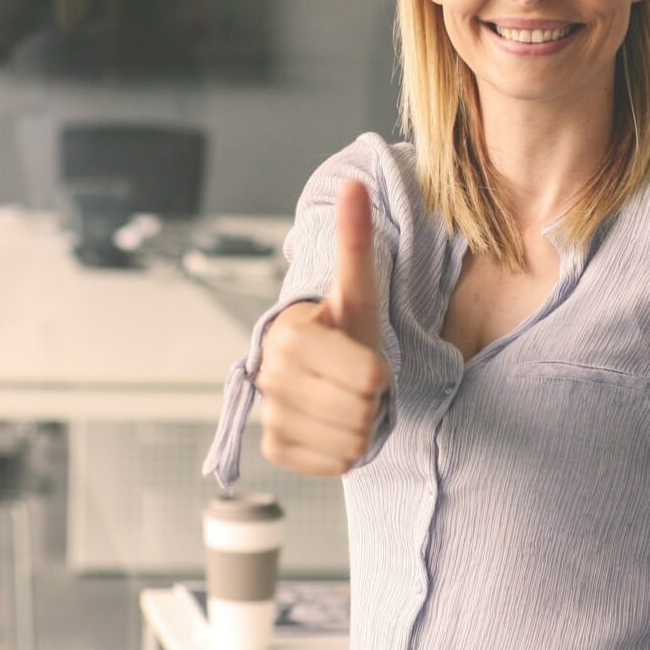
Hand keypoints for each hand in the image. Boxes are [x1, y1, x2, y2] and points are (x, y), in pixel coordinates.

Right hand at [256, 180, 389, 477]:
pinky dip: (344, 451)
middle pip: (362, 411)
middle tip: (356, 379)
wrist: (319, 367)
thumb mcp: (357, 288)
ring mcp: (270, 415)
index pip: (369, 376)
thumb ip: (355, 240)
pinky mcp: (275, 449)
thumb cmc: (343, 326)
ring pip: (352, 442)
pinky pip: (335, 464)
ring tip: (346, 399)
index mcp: (290, 335)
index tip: (362, 354)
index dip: (379, 369)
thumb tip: (355, 185)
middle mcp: (271, 376)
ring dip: (361, 425)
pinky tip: (332, 423)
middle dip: (372, 398)